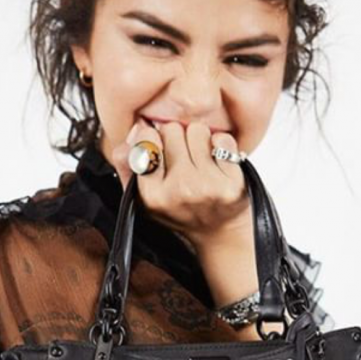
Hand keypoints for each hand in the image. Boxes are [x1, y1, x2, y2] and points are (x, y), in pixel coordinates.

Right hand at [108, 119, 250, 251]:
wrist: (220, 233)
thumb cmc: (181, 210)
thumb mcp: (145, 194)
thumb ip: (128, 162)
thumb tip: (137, 127)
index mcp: (152, 195)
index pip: (147, 138)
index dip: (154, 138)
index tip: (161, 150)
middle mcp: (179, 191)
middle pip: (172, 129)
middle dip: (177, 138)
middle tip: (183, 158)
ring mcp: (208, 187)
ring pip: (198, 130)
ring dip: (199, 140)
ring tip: (200, 161)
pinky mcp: (232, 183)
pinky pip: (223, 139)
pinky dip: (221, 145)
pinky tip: (218, 162)